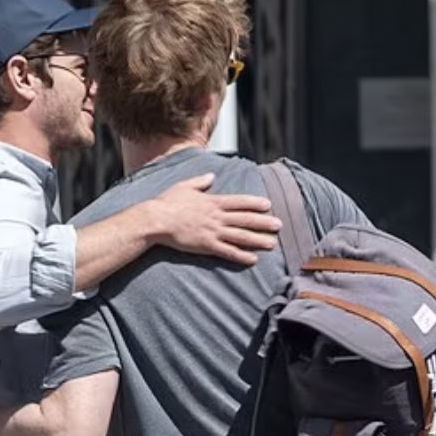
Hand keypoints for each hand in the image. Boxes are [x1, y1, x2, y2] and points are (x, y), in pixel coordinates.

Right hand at [153, 173, 280, 266]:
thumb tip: (212, 176)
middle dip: (264, 222)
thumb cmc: (167, 203)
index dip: (255, 203)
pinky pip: (228, 252)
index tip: (268, 205)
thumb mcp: (184, 186)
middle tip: (279, 226)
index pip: (239, 202)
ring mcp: (212, 231)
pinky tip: (253, 259)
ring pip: (240, 236)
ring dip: (258, 239)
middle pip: (245, 219)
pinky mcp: (206, 245)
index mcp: (212, 201)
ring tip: (272, 243)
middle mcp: (216, 216)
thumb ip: (200, 182)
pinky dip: (241, 255)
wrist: (156, 220)